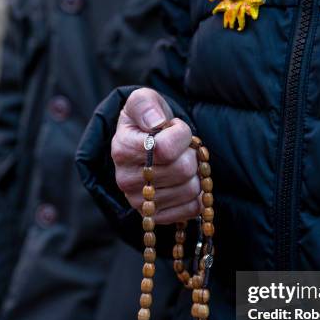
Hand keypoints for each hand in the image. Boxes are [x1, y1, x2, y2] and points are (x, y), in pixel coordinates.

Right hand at [112, 88, 200, 223]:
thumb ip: (145, 104)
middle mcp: (126, 180)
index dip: (181, 134)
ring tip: (181, 164)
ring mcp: (140, 203)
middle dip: (190, 154)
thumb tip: (156, 122)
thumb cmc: (147, 121)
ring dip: (196, 174)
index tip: (175, 128)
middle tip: (182, 149)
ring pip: (190, 190)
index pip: (166, 148)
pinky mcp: (157, 217)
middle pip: (183, 169)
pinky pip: (192, 209)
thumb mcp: (143, 101)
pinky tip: (184, 182)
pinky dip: (197, 194)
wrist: (147, 145)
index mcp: (122, 150)